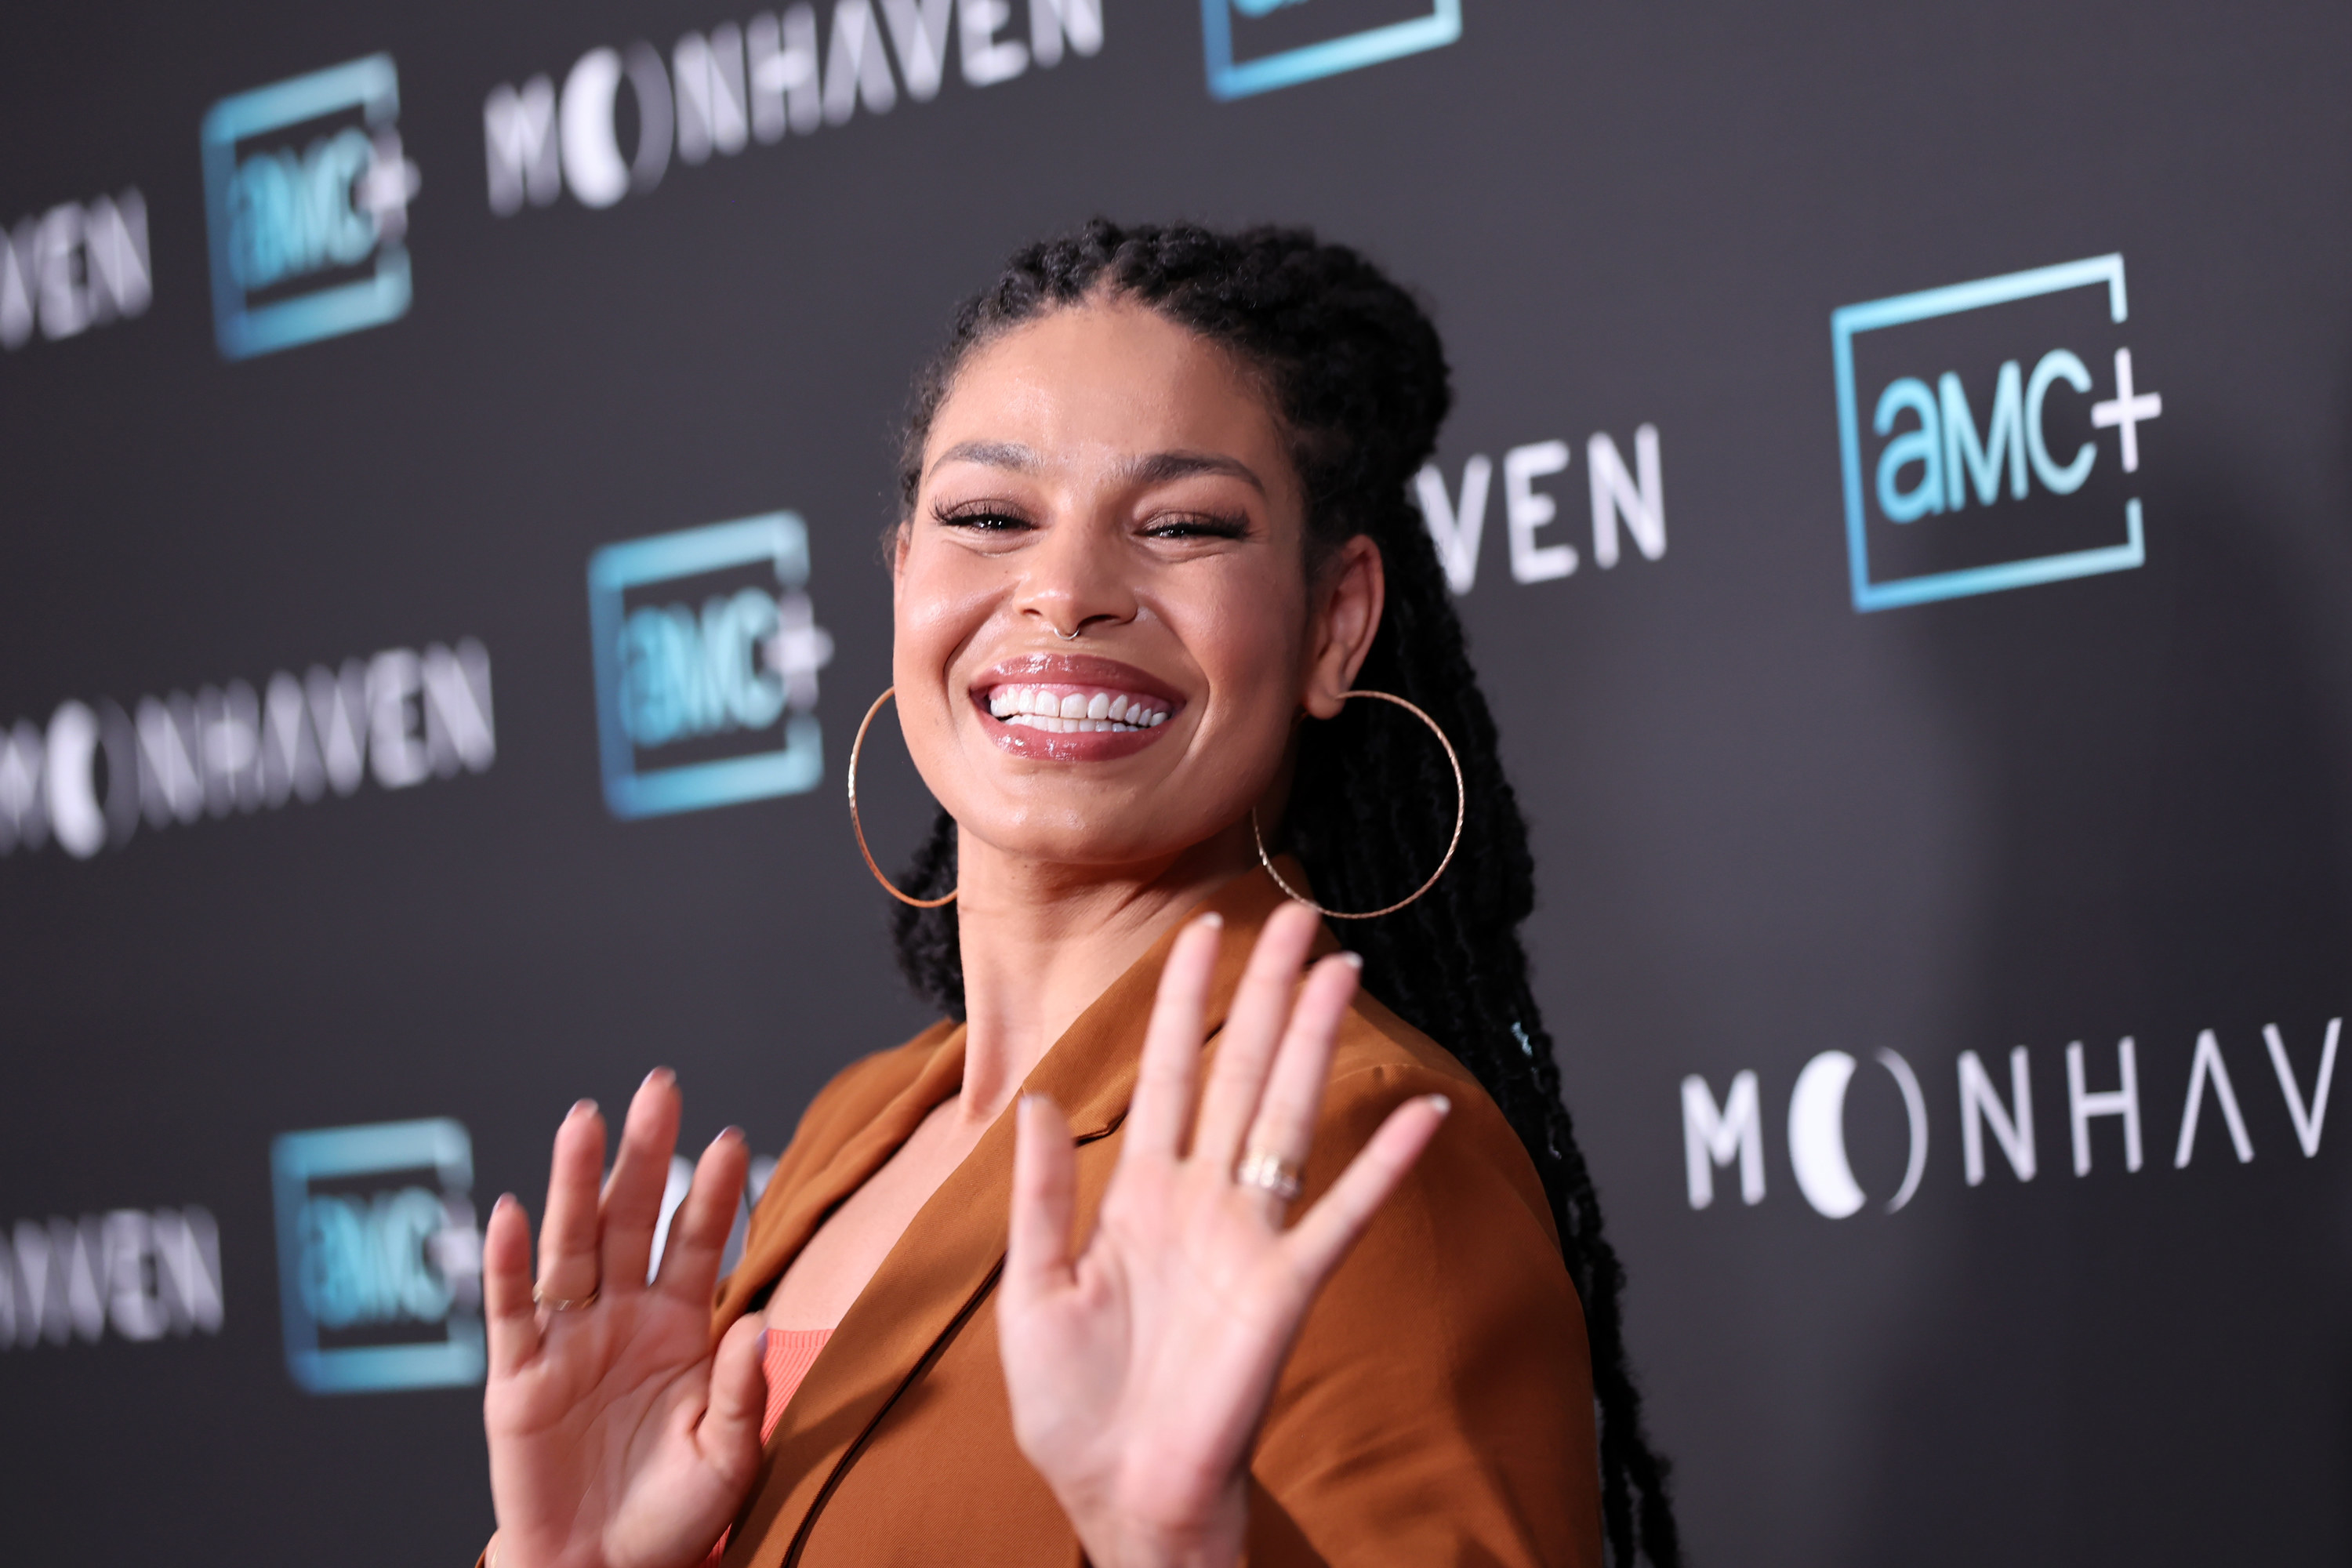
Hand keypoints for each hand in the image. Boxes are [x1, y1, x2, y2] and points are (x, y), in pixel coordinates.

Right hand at [482, 1071, 768, 1567]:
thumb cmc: (676, 1515)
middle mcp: (624, 1317)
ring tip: (585, 1120)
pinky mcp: (515, 1378)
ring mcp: (568, 1341)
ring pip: (571, 1247)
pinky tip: (513, 1212)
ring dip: (576, 1184)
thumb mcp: (728, 1458)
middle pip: (632, 1220)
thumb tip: (757, 1325)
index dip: (713, 1194)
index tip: (733, 1140)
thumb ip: (742, 1393)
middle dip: (645, 1154)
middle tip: (658, 1088)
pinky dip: (508, 1264)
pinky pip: (510, 1312)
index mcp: (682, 1327)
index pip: (700, 1243)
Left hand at [999, 904, 1451, 1567]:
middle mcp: (1201, 1200)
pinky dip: (1383, 1167)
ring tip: (1341, 972)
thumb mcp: (1032, 1291)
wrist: (1117, 1499)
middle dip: (1265, 993)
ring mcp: (1248, 1239)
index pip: (1167, 1072)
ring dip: (1315, 1044)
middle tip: (1298, 919)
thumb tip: (1039, 1102)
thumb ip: (1041, 1196)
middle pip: (1241, 1072)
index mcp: (1139, 1195)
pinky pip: (1340, 1215)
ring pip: (1288, 1116)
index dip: (1182, 1001)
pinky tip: (1423, 1117)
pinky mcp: (1284, 1290)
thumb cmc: (1072, 1408)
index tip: (1202, 929)